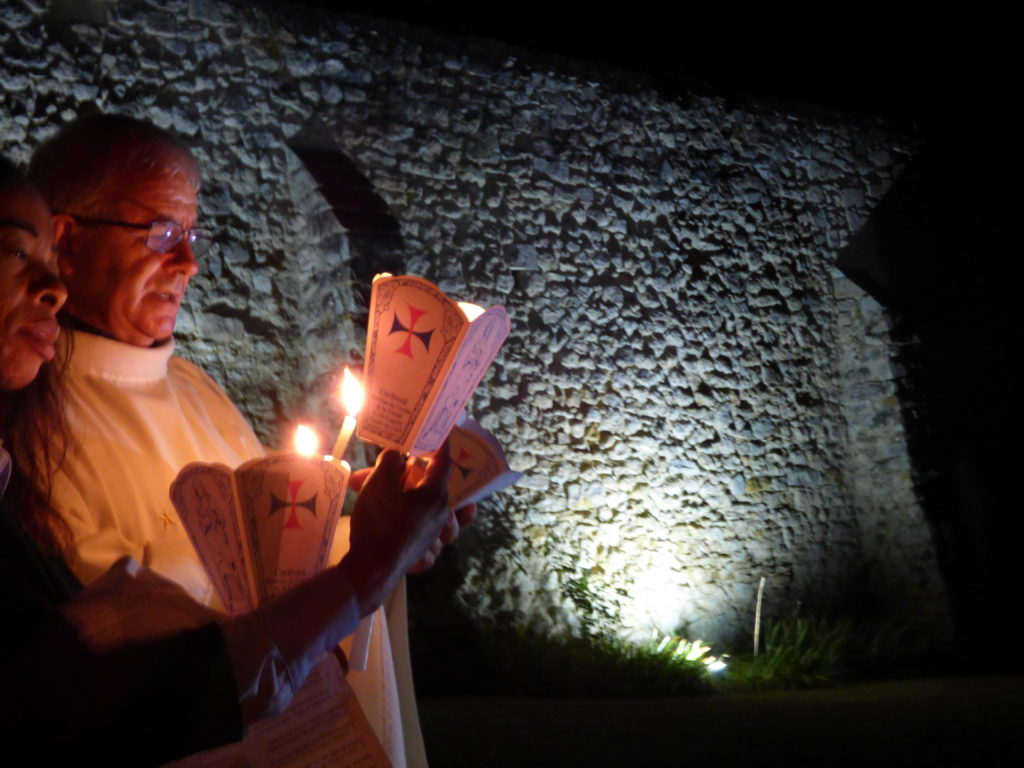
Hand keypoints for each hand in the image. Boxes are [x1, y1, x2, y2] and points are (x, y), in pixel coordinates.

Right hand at [350, 458, 477, 572]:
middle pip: (436, 488)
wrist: (370, 569)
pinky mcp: (421, 552)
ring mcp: (433, 536)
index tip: (438, 433)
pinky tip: (409, 529)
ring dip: (422, 505)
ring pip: (440, 515)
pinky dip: (424, 533)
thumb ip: (390, 462)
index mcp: (436, 495)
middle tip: (392, 469)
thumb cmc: (379, 523)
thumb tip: (397, 455)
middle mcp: (441, 516)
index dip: (439, 446)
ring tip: (403, 497)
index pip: (443, 462)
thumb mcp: (380, 484)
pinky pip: (430, 540)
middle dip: (410, 476)